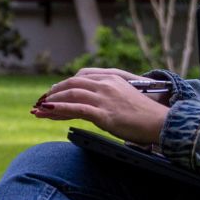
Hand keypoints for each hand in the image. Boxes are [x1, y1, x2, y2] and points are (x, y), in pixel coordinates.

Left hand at [32, 69, 169, 144]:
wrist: (161, 123)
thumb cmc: (145, 114)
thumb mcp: (125, 97)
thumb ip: (110, 95)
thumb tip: (94, 103)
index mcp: (111, 78)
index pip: (82, 76)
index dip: (65, 84)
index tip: (54, 92)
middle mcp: (106, 84)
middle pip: (72, 83)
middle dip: (53, 92)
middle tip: (41, 102)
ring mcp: (104, 98)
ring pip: (71, 94)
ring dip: (51, 101)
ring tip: (38, 109)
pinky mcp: (104, 114)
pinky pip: (76, 109)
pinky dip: (58, 109)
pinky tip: (47, 112)